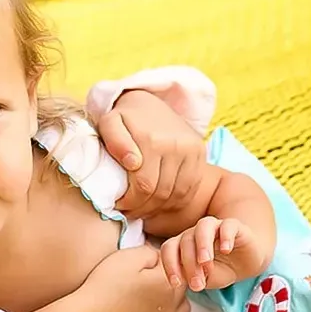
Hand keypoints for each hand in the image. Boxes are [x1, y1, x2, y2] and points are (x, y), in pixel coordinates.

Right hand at [76, 244, 189, 311]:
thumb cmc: (106, 286)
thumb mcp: (128, 257)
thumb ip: (152, 252)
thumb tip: (161, 257)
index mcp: (170, 283)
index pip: (183, 265)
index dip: (170, 258)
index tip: (155, 257)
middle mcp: (173, 306)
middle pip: (184, 286)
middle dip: (173, 276)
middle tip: (149, 271)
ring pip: (181, 307)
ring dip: (172, 297)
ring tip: (150, 290)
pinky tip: (141, 306)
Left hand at [97, 90, 207, 219]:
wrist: (148, 100)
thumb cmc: (123, 117)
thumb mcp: (109, 123)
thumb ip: (115, 142)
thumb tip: (133, 162)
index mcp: (152, 140)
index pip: (144, 186)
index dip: (130, 202)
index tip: (119, 205)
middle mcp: (177, 145)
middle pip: (161, 193)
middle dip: (143, 208)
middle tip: (130, 211)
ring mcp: (192, 149)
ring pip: (177, 194)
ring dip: (159, 207)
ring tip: (143, 208)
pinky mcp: (201, 152)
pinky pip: (191, 187)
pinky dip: (176, 200)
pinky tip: (160, 201)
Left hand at [161, 216, 252, 291]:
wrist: (246, 264)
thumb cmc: (220, 270)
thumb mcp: (205, 279)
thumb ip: (196, 278)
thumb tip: (192, 281)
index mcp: (183, 245)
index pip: (169, 249)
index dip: (170, 265)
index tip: (176, 283)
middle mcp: (196, 232)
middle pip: (185, 241)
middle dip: (189, 263)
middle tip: (197, 283)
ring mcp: (215, 227)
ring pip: (203, 226)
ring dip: (202, 244)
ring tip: (205, 262)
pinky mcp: (234, 226)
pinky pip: (228, 225)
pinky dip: (225, 236)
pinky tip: (226, 250)